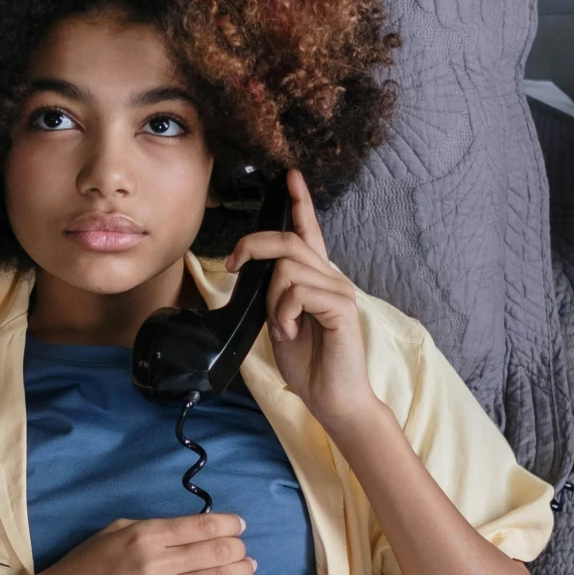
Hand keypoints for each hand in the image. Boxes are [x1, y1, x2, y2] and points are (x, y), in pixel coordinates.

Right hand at [25, 513, 252, 574]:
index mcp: (146, 534)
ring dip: (239, 574)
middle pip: (217, 551)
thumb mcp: (114, 532)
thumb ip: (151, 529)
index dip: (230, 525)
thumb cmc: (82, 568)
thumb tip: (189, 529)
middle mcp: (157, 561)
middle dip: (238, 550)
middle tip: (244, 552)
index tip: (240, 527)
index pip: (203, 525)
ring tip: (246, 570)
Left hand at [226, 168, 378, 431]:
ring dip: (273, 300)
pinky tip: (291, 332)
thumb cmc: (308, 363)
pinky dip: (284, 314)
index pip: (309, 231)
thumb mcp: (280, 319)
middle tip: (233, 264)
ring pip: (288, 268)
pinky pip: (297, 292)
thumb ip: (275, 292)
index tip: (290, 176)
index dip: (300, 202)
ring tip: (284, 327)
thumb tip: (258, 271)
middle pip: (288, 240)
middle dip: (253, 246)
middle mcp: (331, 277)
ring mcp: (338, 290)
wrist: (333, 398)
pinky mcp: (340, 307)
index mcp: (317, 279)